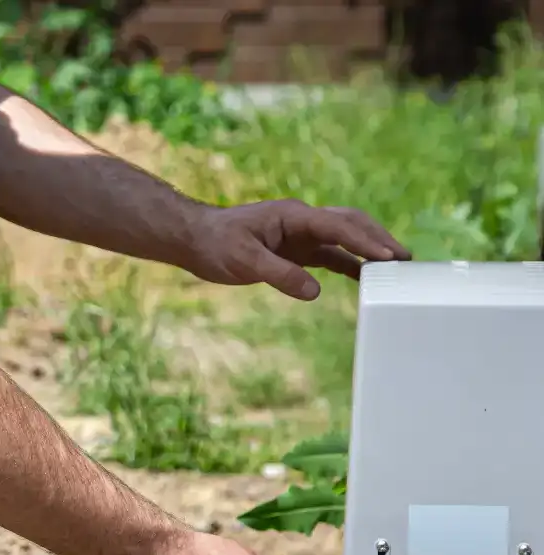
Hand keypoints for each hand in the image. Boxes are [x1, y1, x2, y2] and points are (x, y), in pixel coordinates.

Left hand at [181, 200, 411, 301]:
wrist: (195, 240)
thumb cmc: (215, 244)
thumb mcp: (244, 261)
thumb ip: (280, 275)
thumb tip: (315, 292)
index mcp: (294, 216)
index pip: (338, 226)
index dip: (364, 241)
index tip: (388, 256)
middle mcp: (303, 221)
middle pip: (351, 225)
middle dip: (379, 240)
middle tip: (406, 259)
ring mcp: (301, 235)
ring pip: (345, 239)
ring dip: (369, 251)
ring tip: (397, 268)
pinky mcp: (297, 250)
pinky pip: (331, 255)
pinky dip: (350, 264)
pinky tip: (365, 278)